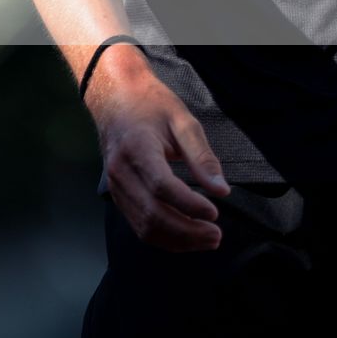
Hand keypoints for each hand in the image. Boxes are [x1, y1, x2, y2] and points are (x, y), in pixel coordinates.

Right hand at [86, 47, 229, 252]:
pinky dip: (163, 237)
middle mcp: (120, 172)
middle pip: (152, 214)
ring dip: (177, 240)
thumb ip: (201, 156)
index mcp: (137, 148)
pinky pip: (138, 225)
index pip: (162, 186)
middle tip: (216, 236)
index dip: (189, 205)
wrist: (115, 97)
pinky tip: (185, 237)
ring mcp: (115, 186)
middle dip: (187, 231)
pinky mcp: (117, 195)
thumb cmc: (151, 103)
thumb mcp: (182, 120)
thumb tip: (221, 190)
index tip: (215, 212)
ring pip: (144, 227)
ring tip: (206, 240)